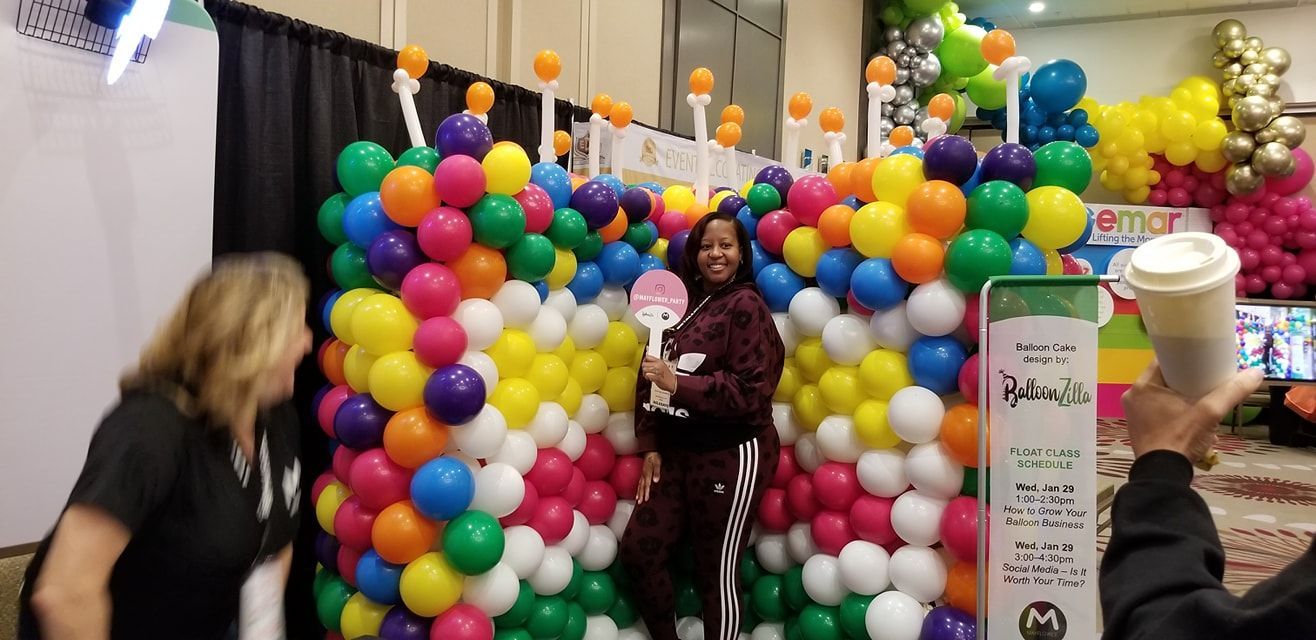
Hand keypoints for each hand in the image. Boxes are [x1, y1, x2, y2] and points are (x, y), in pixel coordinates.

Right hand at [636, 452, 661, 503]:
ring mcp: (642, 475)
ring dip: (639, 493)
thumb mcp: (658, 463)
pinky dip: (638, 489)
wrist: (650, 452)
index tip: (646, 499)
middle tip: (640, 502)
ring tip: (638, 500)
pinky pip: (639, 483)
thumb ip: (657, 472)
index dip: (646, 492)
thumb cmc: (655, 457)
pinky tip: (638, 493)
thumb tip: (656, 481)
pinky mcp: (642, 475)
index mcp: (647, 473)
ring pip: (640, 486)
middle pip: (642, 487)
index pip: (647, 484)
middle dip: (641, 495)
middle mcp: (643, 475)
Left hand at [641, 355, 677, 392]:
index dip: (644, 360)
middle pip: (644, 364)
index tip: (644, 363)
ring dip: (645, 373)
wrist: (673, 383)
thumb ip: (656, 363)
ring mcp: (657, 371)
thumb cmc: (668, 376)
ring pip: (644, 369)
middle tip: (646, 371)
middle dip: (644, 368)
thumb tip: (648, 362)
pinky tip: (650, 378)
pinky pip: (647, 375)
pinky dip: (647, 377)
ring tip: (648, 375)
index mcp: (659, 361)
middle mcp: (658, 365)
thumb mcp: (663, 365)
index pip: (648, 357)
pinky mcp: (655, 377)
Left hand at [1122, 361, 1262, 461]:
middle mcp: (1133, 396)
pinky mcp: (1139, 427)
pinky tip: (1190, 415)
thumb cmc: (1181, 439)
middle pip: (1164, 377)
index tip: (1203, 357)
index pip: (1163, 359)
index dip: (1184, 356)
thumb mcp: (1209, 413)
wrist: (1163, 474)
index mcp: (1142, 386)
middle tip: (1208, 379)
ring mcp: (1134, 413)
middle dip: (1186, 378)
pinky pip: (1157, 409)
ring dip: (1181, 396)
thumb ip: (1231, 392)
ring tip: (1203, 398)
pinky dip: (1173, 409)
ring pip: (1162, 395)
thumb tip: (1256, 373)